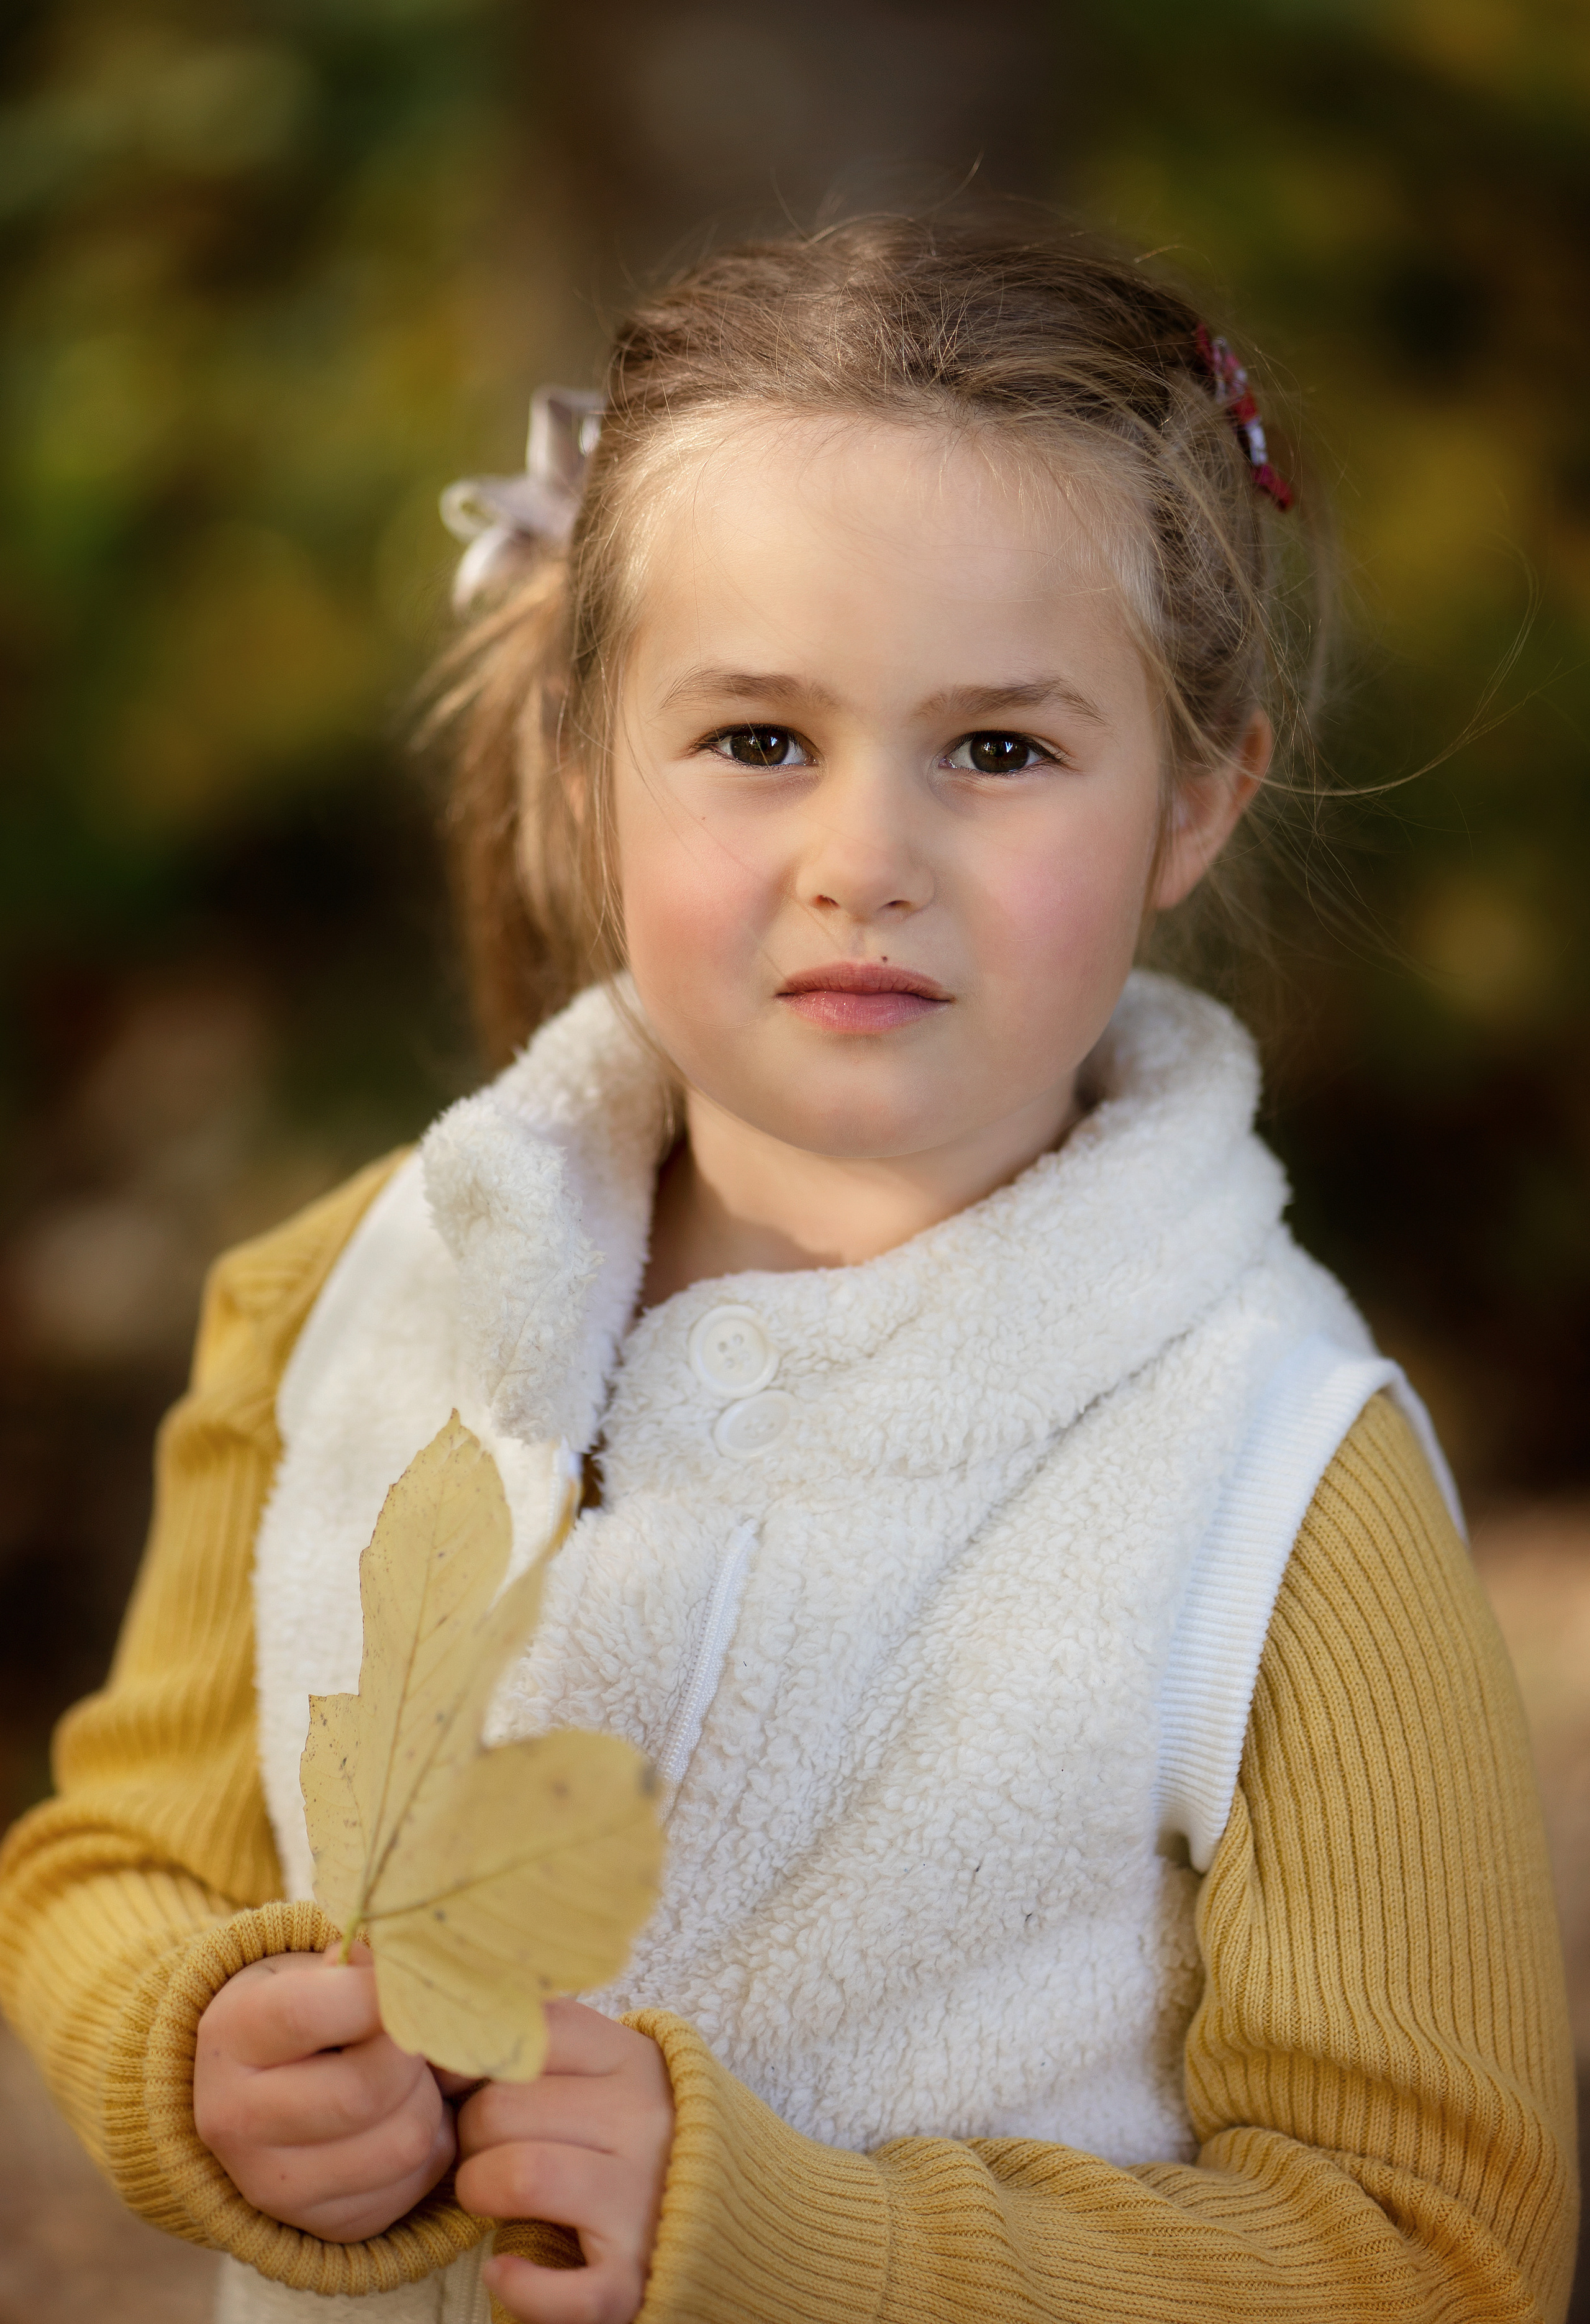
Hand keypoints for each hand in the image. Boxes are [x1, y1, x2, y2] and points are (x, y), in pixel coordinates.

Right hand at [193, 1942, 455, 2240]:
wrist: (257, 2090)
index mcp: (231, 2036)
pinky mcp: (323, 2224)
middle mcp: (237, 2121)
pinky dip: (433, 2145)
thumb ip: (365, 1968)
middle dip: (411, 2055)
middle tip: (410, 2037)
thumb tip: (412, 1984)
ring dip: (429, 2102)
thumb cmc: (302, 2011)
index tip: (400, 1984)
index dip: (378, 1994)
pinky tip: (403, 2117)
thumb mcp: (315, 1971)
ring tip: (410, 2078)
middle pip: (366, 2091)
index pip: (311, 2013)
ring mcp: (274, 2186)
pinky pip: (415, 2181)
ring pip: (403, 2143)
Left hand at [457, 2001, 673, 2323]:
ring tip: (489, 2197)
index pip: (525, 2036)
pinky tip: (505, 2269)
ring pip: (519, 2176)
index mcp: (631, 2059)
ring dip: (479, 2191)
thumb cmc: (642, 2131)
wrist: (734, 2210)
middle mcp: (642, 2122)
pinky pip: (559, 2289)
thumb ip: (547, 2043)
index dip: (471, 2062)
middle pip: (501, 2109)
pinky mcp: (634, 2279)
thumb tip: (449, 2042)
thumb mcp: (611, 2065)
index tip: (462, 2085)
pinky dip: (519, 2286)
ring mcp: (642, 2202)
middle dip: (469, 2135)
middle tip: (484, 2148)